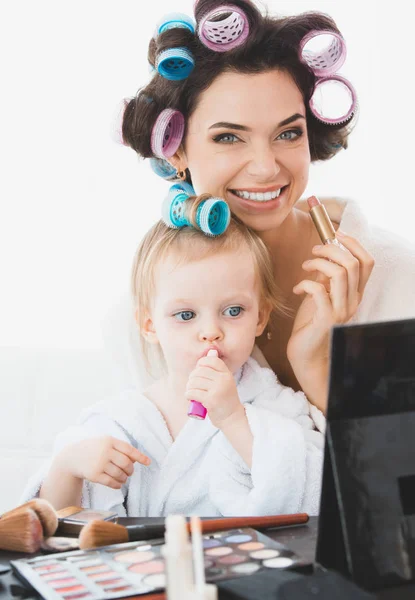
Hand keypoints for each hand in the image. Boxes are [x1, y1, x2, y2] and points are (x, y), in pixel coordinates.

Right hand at [57, 437, 150, 489]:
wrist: (72, 456)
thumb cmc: (94, 448)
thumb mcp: (105, 442)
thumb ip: (120, 448)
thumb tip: (137, 459)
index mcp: (110, 441)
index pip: (129, 449)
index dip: (140, 456)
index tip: (148, 462)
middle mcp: (105, 451)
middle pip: (126, 463)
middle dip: (130, 470)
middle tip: (130, 472)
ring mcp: (99, 463)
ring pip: (120, 474)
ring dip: (124, 478)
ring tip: (124, 478)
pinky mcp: (94, 475)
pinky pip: (111, 482)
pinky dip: (118, 485)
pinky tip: (118, 484)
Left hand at [185, 353, 242, 428]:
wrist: (232, 418)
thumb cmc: (225, 399)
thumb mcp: (225, 381)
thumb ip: (217, 369)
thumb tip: (211, 351)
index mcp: (226, 373)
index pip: (210, 361)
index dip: (201, 364)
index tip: (199, 373)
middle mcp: (223, 379)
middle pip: (199, 371)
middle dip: (192, 378)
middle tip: (193, 386)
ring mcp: (217, 389)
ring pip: (194, 382)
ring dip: (189, 387)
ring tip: (192, 392)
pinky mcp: (210, 400)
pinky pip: (192, 392)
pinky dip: (188, 395)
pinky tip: (190, 398)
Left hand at [287, 231, 373, 404]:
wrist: (306, 355)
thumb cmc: (310, 323)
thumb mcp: (321, 295)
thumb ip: (326, 278)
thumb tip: (323, 253)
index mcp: (354, 293)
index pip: (366, 262)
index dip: (353, 244)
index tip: (335, 235)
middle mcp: (352, 301)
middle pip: (352, 263)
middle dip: (331, 250)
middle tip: (314, 252)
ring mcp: (341, 311)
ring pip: (339, 273)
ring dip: (318, 264)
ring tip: (304, 267)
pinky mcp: (326, 319)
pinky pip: (318, 290)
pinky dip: (305, 283)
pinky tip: (297, 289)